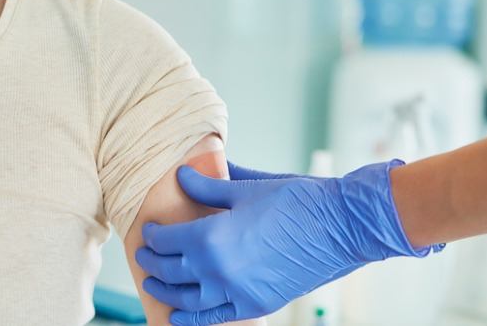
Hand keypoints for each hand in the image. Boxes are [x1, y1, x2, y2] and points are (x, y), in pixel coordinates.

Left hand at [135, 160, 443, 324]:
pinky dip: (191, 321)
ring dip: (166, 291)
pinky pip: (213, 318)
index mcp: (212, 237)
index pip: (168, 239)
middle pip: (172, 270)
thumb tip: (182, 175)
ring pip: (186, 300)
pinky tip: (176, 318)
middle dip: (154, 261)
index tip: (150, 229)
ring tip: (155, 283)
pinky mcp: (255, 304)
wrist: (341, 227)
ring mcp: (237, 292)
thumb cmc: (298, 201)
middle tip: (145, 253)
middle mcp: (218, 270)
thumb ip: (208, 187)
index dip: (154, 235)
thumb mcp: (247, 188)